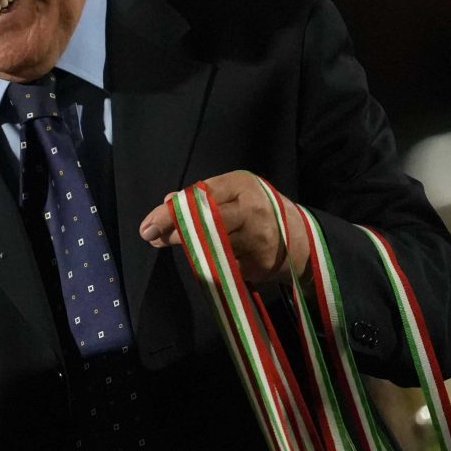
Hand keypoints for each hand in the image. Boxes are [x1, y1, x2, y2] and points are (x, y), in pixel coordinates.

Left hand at [139, 170, 307, 286]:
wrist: (300, 242)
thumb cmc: (258, 213)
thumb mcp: (235, 194)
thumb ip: (203, 197)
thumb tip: (168, 201)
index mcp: (242, 185)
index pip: (200, 197)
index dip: (171, 212)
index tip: (149, 223)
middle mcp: (251, 209)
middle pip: (203, 221)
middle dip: (173, 230)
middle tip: (152, 236)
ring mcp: (255, 238)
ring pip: (209, 245)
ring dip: (185, 247)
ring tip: (166, 243)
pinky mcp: (257, 263)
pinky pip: (221, 265)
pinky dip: (207, 263)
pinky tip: (200, 258)